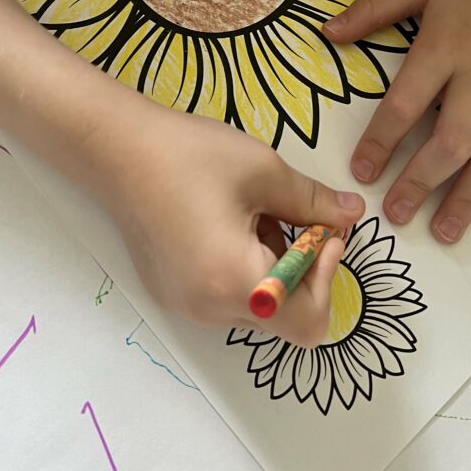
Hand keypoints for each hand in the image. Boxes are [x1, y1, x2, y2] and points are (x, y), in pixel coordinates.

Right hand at [82, 93, 363, 345]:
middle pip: (285, 316)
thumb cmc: (190, 156)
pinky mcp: (173, 295)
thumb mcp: (265, 172)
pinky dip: (245, 270)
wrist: (117, 149)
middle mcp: (209, 309)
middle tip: (294, 216)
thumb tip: (352, 216)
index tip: (325, 233)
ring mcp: (187, 307)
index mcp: (234, 283)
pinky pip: (228, 297)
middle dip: (304, 269)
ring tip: (254, 213)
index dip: (329, 278)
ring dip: (274, 267)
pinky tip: (228, 224)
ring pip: (258, 306)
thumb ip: (315, 203)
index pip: (309, 320)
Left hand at [323, 0, 470, 242]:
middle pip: (450, 143)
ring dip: (468, 199)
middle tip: (397, 214)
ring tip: (444, 231)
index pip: (405, 105)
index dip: (381, 143)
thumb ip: (374, 9)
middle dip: (420, 184)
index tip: (361, 173)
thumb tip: (326, 32)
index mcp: (444, 47)